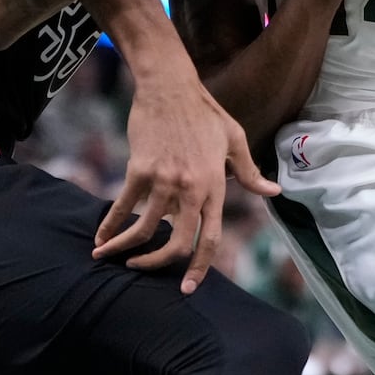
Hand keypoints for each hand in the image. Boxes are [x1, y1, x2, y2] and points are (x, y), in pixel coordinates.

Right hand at [93, 64, 278, 293]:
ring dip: (124, 249)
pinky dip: (109, 226)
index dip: (200, 266)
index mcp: (215, 185)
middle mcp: (191, 188)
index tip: (188, 287)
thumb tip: (274, 192)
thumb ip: (250, 173)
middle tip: (143, 271)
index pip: (210, 237)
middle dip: (158, 265)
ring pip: (144, 229)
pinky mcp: (139, 170)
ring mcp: (163, 180)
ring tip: (111, 256)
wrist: (170, 87)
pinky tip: (100, 237)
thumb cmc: (205, 112)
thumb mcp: (235, 140)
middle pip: (176, 242)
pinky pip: (122, 206)